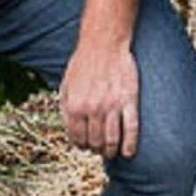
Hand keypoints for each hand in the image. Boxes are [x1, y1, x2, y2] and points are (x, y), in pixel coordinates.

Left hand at [59, 38, 139, 157]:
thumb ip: (65, 108)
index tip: (86, 146)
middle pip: (95, 142)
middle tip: (99, 149)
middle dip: (96, 149)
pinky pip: (131, 129)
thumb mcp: (65, 85)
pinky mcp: (129, 101)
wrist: (104, 43)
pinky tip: (128, 152)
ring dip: (111, 151)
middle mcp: (92, 108)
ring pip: (112, 140)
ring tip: (111, 152)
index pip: (77, 139)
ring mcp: (112, 106)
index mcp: (74, 106)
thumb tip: (70, 130)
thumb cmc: (83, 63)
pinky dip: (129, 145)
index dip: (81, 146)